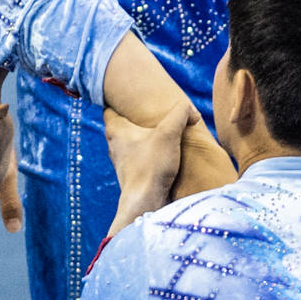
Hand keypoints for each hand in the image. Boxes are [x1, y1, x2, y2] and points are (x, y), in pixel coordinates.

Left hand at [103, 99, 202, 225]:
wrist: (146, 204)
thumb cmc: (151, 166)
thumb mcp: (168, 133)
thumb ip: (180, 114)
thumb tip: (190, 110)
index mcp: (115, 130)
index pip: (110, 108)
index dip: (120, 100)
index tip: (131, 96)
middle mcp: (114, 146)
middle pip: (122, 125)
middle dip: (135, 119)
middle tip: (151, 113)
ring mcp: (122, 162)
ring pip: (131, 143)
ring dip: (143, 139)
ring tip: (161, 134)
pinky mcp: (132, 176)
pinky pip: (139, 159)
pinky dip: (148, 154)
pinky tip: (163, 156)